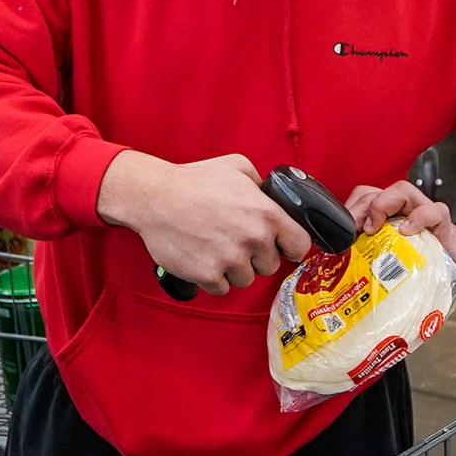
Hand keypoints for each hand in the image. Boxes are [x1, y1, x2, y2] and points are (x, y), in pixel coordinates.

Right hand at [96, 152, 308, 296]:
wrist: (154, 197)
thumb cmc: (193, 180)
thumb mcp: (237, 166)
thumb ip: (262, 185)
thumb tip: (274, 198)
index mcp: (266, 214)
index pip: (300, 246)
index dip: (289, 246)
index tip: (281, 246)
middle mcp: (253, 239)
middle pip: (270, 266)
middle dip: (256, 256)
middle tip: (235, 241)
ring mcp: (230, 260)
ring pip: (245, 279)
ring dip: (234, 269)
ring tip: (215, 248)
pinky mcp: (208, 275)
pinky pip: (222, 289)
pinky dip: (213, 278)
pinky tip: (203, 258)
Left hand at [346, 182, 455, 294]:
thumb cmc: (424, 267)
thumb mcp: (391, 263)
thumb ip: (371, 260)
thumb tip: (340, 273)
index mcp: (389, 217)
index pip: (364, 196)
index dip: (350, 208)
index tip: (341, 230)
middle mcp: (404, 211)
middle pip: (377, 191)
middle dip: (361, 207)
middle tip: (354, 230)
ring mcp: (423, 214)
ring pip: (402, 190)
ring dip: (383, 205)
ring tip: (374, 228)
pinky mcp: (442, 225)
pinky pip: (433, 211)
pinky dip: (418, 217)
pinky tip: (407, 232)